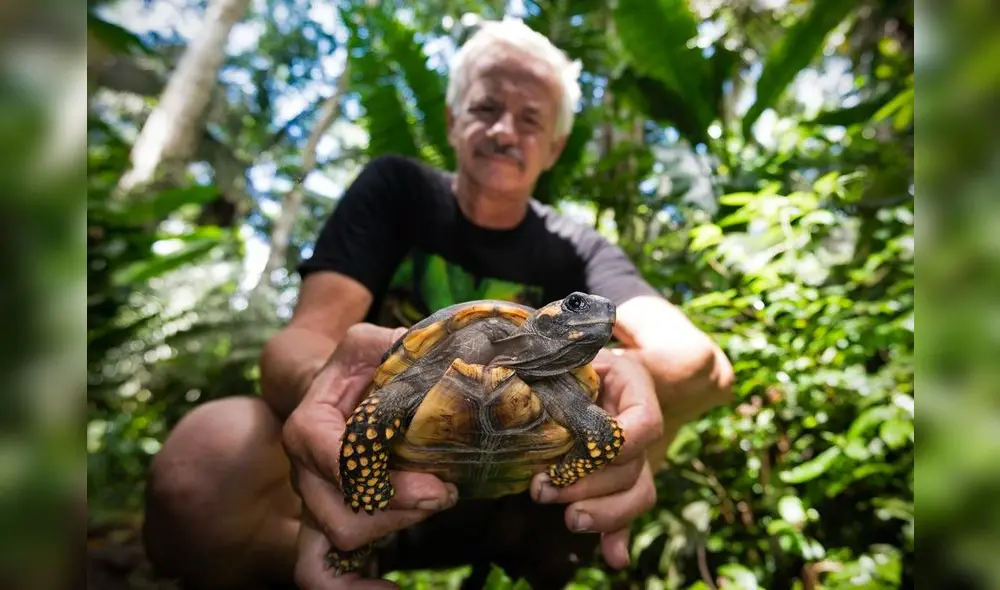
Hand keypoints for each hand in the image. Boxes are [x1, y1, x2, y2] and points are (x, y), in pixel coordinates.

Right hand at [282, 324, 458, 588]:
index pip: (331, 461)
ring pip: (341, 542)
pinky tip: (393, 588)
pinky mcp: (335, 521)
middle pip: (341, 516)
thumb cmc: (357, 369)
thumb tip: (421, 352)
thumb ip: (391, 344)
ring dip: (397, 529)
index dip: (382, 481)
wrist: (337, 390)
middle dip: (400, 512)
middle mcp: (306, 472)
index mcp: (308, 427)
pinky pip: (325, 575)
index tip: (434, 484)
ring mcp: (317, 502)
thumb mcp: (369, 344)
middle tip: (445, 492)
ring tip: (438, 499)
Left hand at [529, 348, 662, 569]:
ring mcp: (635, 456)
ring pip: (637, 493)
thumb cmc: (570, 355)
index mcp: (634, 388)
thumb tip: (520, 374)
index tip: (580, 454)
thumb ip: (557, 367)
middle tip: (542, 490)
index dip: (617, 446)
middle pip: (632, 468)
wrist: (588, 364)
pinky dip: (619, 535)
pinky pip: (628, 512)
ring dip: (605, 514)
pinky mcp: (621, 480)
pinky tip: (613, 557)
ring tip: (570, 521)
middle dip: (589, 485)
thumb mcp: (568, 353)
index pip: (643, 425)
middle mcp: (640, 426)